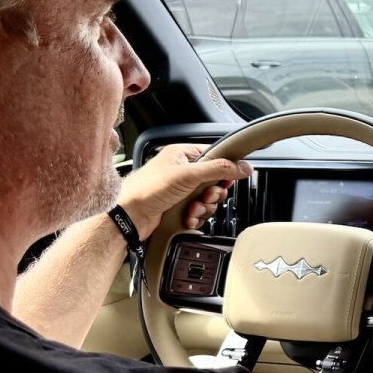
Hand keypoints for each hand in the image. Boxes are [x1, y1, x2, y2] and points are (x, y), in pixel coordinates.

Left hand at [116, 143, 252, 236]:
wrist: (129, 216)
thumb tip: (243, 166)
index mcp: (183, 155)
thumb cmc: (148, 188)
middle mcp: (182, 171)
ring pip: (208, 200)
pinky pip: (199, 213)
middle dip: (212, 193)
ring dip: (203, 208)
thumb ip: (219, 169)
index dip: (224, 169)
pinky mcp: (179, 207)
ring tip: (191, 208)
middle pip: (215, 181)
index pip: (215, 156)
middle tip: (204, 195)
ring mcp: (181, 190)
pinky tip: (186, 217)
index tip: (227, 179)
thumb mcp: (188, 174)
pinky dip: (195, 217)